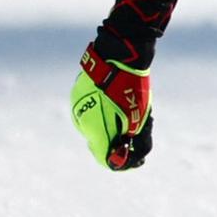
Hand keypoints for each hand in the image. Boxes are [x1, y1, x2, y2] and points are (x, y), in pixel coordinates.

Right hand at [70, 43, 152, 169]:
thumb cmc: (131, 87)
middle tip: (138, 133)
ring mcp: (77, 107)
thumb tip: (134, 157)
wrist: (119, 53)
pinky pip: (91, 113)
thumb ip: (136, 142)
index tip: (137, 158)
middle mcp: (81, 121)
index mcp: (94, 129)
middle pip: (100, 143)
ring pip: (96, 127)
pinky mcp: (78, 95)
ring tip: (130, 112)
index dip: (122, 163)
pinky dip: (105, 115)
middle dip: (119, 142)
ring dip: (112, 127)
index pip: (105, 158)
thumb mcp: (140, 118)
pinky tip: (118, 103)